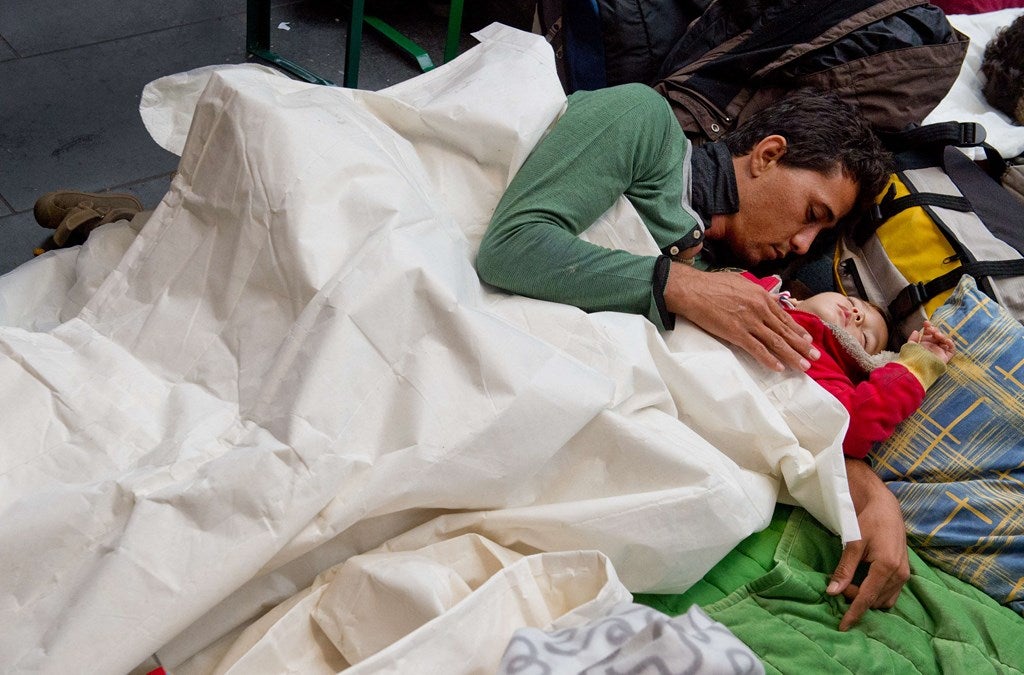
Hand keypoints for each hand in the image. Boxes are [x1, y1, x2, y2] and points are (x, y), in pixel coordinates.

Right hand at [662, 263, 819, 371]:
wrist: (693, 289)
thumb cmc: (712, 284)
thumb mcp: (740, 282)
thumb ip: (754, 292)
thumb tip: (760, 296)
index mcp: (761, 296)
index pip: (784, 317)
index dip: (797, 330)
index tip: (807, 339)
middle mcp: (760, 309)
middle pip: (785, 331)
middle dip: (802, 346)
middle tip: (815, 357)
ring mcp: (750, 322)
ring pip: (776, 342)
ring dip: (792, 356)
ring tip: (804, 367)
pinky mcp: (737, 333)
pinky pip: (757, 349)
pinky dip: (769, 360)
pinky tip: (779, 368)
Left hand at [828, 458, 909, 630]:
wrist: (886, 507)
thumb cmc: (868, 521)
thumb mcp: (853, 543)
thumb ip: (844, 569)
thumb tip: (832, 592)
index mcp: (886, 567)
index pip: (866, 598)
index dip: (853, 613)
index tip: (842, 626)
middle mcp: (899, 574)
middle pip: (874, 600)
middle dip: (855, 598)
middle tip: (841, 582)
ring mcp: (904, 574)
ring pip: (883, 599)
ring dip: (866, 596)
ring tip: (851, 581)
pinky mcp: (905, 572)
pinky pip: (890, 593)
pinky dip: (876, 593)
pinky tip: (863, 582)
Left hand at [907, 320, 954, 363]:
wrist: (917, 368)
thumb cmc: (912, 358)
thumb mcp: (910, 346)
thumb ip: (912, 339)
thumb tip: (915, 331)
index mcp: (924, 344)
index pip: (928, 334)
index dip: (928, 327)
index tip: (926, 322)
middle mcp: (932, 347)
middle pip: (937, 335)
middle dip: (935, 330)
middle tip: (931, 329)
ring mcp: (939, 352)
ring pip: (944, 340)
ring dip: (941, 336)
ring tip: (936, 335)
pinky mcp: (945, 357)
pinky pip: (951, 350)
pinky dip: (950, 344)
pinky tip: (946, 340)